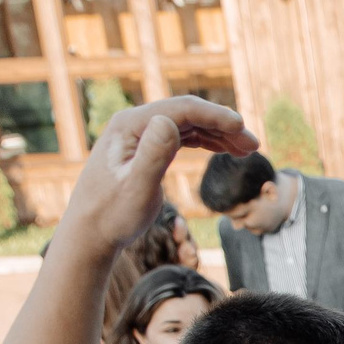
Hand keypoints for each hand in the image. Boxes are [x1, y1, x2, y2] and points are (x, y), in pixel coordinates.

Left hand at [60, 96, 254, 253]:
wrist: (89, 233)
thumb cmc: (111, 216)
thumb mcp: (136, 190)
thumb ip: (153, 155)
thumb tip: (170, 121)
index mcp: (130, 126)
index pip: (181, 110)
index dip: (215, 116)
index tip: (243, 128)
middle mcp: (134, 124)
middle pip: (187, 114)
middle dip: (223, 126)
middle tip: (254, 145)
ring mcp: (139, 135)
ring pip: (188, 125)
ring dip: (218, 134)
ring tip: (247, 150)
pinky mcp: (144, 148)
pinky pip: (181, 136)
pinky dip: (205, 141)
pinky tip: (224, 150)